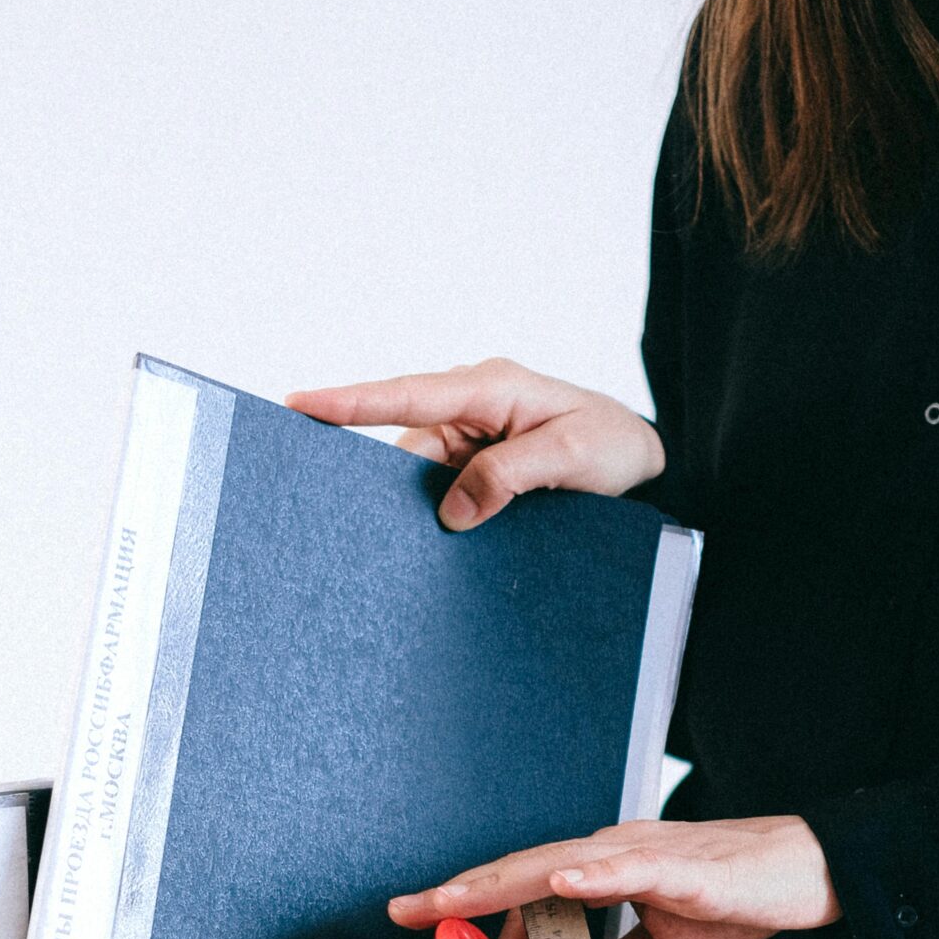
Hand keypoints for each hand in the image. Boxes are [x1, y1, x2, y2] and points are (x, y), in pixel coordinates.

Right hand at [286, 359, 663, 530]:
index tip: (300, 404)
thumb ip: (510, 475)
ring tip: (406, 550)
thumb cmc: (610, 441)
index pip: (407, 395)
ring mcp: (470, 438)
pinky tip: (430, 546)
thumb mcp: (570, 455)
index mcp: (489, 387)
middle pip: (404, 446)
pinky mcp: (476, 467)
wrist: (638, 454)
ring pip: (419, 476)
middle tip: (345, 517)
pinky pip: (440, 491)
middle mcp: (470, 408)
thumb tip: (452, 511)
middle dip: (377, 481)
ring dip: (413, 510)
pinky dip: (434, 517)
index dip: (351, 402)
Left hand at [389, 816, 842, 938]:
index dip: (472, 902)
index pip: (525, 886)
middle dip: (460, 893)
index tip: (422, 917)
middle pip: (521, 871)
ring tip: (452, 900)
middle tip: (407, 910)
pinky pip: (626, 869)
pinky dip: (587, 875)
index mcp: (606, 869)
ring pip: (556, 865)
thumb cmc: (741, 894)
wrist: (807, 871)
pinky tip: (557, 880)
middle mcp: (613, 853)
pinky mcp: (681, 869)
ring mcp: (643, 855)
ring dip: (502, 885)